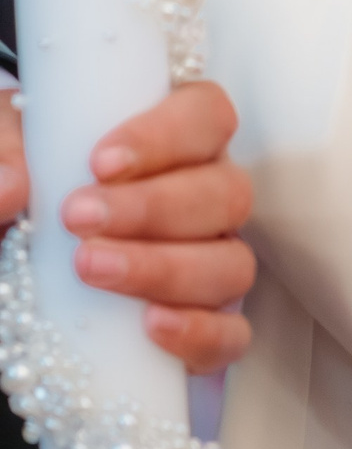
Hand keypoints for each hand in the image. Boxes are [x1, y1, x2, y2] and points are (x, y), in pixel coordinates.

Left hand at [0, 79, 254, 370]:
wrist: (24, 255)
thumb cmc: (36, 190)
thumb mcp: (10, 157)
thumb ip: (3, 156)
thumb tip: (10, 186)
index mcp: (178, 138)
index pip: (207, 115)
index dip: (166, 136)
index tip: (100, 163)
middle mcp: (209, 195)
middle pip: (226, 192)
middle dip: (153, 208)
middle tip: (78, 219)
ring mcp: (215, 260)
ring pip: (232, 263)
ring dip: (166, 268)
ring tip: (91, 270)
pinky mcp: (207, 323)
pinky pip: (231, 334)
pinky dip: (200, 331)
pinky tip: (151, 327)